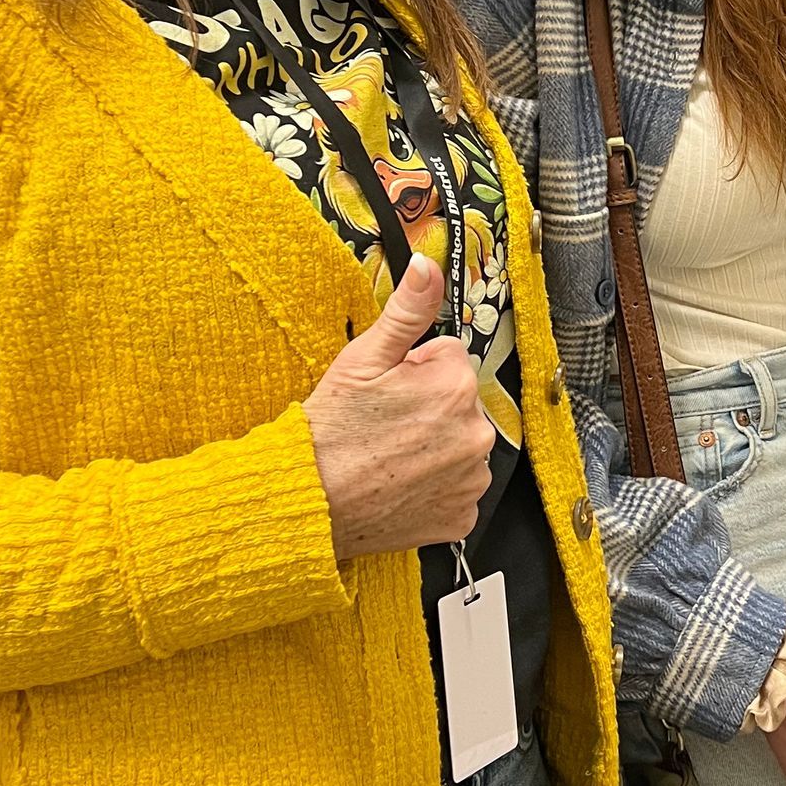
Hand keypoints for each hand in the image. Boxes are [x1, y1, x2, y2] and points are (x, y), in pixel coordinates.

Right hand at [303, 258, 494, 561]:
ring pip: (459, 444)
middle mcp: (475, 434)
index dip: (414, 370)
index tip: (388, 391)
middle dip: (428, 407)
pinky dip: (433, 487)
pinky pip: (456, 489)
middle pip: (458, 402)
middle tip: (384, 425)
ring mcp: (471, 479)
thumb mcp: (363, 359)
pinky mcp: (462, 516)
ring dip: (433, 447)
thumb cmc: (329, 433)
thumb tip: (429, 269)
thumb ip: (407, 311)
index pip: (449, 357)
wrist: (309, 502)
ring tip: (388, 456)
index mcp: (455, 386)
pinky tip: (399, 484)